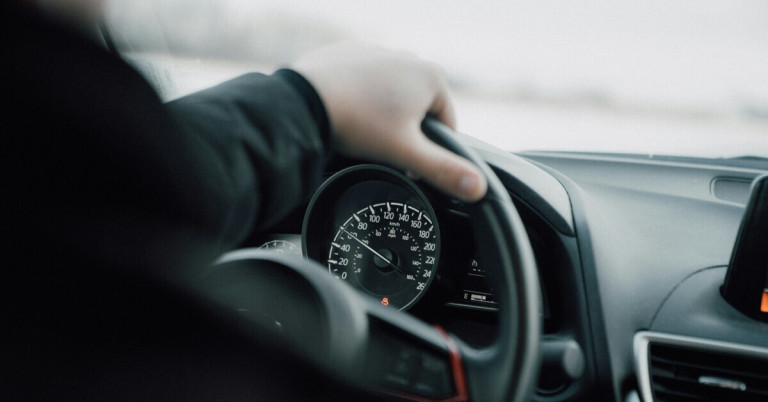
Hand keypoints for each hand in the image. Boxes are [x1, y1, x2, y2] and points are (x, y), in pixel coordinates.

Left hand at [292, 42, 486, 202]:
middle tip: (379, 147)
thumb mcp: (406, 154)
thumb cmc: (358, 124)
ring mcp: (377, 52)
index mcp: (431, 77)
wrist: (305, 102)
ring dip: (381, 115)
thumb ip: (444, 170)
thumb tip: (478, 188)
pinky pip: (362, 84)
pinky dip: (358, 99)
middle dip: (403, 131)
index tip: (405, 161)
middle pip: (417, 110)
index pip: (446, 124)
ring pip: (390, 96)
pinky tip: (345, 114)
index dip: (429, 150)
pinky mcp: (349, 53)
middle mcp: (408, 57)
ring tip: (360, 132)